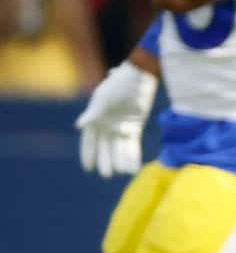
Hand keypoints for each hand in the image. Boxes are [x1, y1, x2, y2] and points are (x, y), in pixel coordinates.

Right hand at [76, 60, 157, 177]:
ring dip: (120, 160)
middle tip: (106, 175)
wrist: (139, 77)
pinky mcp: (135, 128)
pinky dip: (132, 156)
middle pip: (105, 147)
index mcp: (95, 119)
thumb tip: (79, 126)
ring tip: (121, 173)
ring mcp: (120, 127)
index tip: (88, 168)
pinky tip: (133, 168)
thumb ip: (93, 114)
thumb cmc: (118, 84)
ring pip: (119, 148)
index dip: (88, 153)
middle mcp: (106, 126)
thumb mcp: (104, 98)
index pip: (89, 140)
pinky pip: (133, 145)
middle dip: (105, 161)